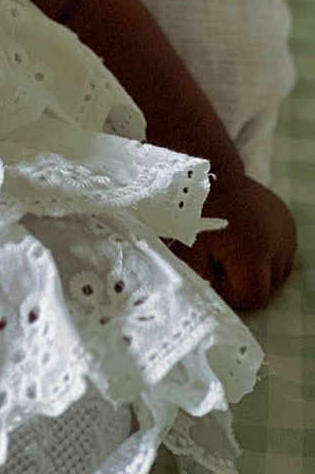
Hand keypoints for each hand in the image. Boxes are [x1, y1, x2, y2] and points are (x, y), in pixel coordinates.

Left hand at [172, 172, 295, 310]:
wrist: (204, 169)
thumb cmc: (189, 212)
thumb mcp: (185, 250)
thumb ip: (199, 281)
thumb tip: (208, 303)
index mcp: (255, 252)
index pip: (253, 297)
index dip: (230, 292)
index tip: (209, 271)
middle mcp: (280, 243)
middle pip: (267, 287)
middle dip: (242, 281)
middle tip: (216, 258)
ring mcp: (287, 230)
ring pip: (276, 271)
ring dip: (254, 267)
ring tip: (229, 246)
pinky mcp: (287, 220)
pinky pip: (280, 251)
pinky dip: (263, 251)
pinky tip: (242, 236)